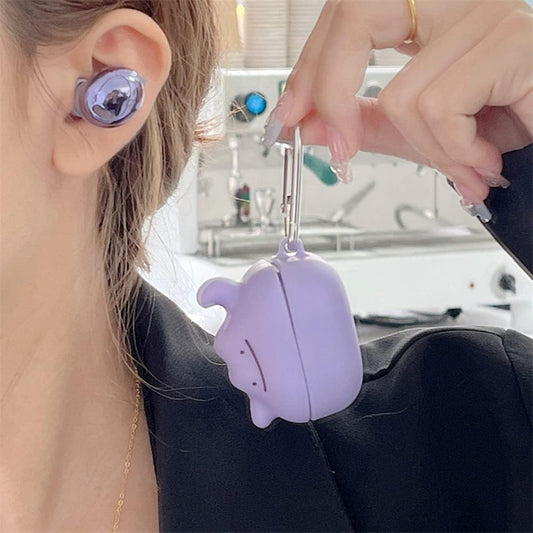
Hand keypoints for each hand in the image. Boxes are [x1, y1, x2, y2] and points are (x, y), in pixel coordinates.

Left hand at [263, 0, 532, 203]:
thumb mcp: (424, 132)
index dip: (310, 67)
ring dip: (430, 150)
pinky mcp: (512, 41)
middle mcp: (456, 0)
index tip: (290, 114)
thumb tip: (310, 124)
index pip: (347, 14)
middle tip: (338, 148)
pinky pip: (438, 107)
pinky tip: (484, 160)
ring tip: (464, 165)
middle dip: (330, 91)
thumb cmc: (508, 134)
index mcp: (430, 13)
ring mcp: (487, 13)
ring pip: (401, 92)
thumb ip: (369, 123)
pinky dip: (455, 151)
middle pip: (355, 13)